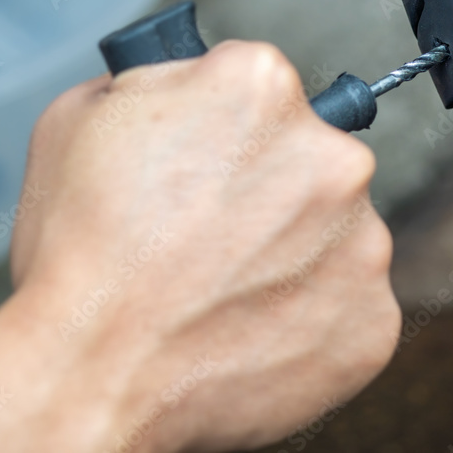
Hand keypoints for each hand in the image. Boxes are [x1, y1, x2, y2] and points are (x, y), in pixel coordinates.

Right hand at [0, 42, 399, 452]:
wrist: (89, 374)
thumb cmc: (79, 255)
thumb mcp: (82, 114)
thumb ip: (159, 78)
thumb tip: (190, 81)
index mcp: (263, 88)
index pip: (262, 88)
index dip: (223, 128)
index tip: (205, 163)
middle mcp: (333, 156)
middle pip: (309, 158)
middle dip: (268, 188)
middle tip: (210, 234)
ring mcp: (364, 242)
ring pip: (333, 232)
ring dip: (293, 252)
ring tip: (222, 289)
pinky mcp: (374, 318)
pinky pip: (348, 304)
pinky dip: (308, 316)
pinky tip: (250, 327)